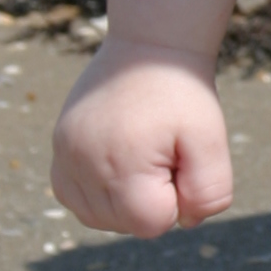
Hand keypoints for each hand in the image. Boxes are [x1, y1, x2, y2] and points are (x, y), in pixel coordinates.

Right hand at [51, 38, 234, 236]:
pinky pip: (73, 197)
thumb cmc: (183, 94)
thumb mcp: (212, 140)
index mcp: (121, 162)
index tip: (180, 160)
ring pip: (97, 217)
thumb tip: (184, 222)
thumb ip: (209, 193)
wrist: (149, 46)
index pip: (151, 224)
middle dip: (152, 199)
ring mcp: (64, 155)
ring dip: (126, 200)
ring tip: (143, 155)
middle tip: (163, 152)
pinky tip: (120, 164)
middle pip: (123, 223)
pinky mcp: (58, 148)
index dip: (176, 199)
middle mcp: (82, 162)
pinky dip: (98, 193)